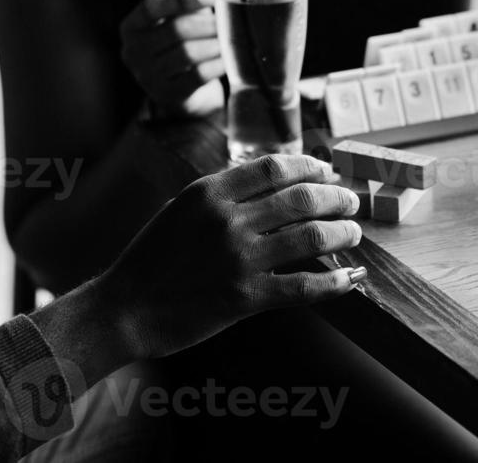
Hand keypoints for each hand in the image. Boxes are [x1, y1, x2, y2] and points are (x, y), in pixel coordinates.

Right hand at [96, 154, 365, 358]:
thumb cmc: (151, 258)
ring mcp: (239, 259)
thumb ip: (224, 192)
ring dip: (342, 233)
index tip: (329, 173)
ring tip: (354, 234)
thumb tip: (273, 181)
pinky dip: (335, 282)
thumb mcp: (182, 208)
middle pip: (302, 199)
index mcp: (210, 192)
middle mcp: (228, 220)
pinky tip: (350, 278)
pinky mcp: (245, 298)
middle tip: (351, 202)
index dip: (312, 168)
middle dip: (337, 198)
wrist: (123, 309)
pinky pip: (304, 287)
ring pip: (311, 237)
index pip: (276, 168)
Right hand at [119, 0, 224, 115]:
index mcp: (131, 27)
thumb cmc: (180, 43)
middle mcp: (133, 52)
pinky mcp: (168, 95)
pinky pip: (198, 75)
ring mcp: (148, 76)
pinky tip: (226, 58)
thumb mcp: (178, 16)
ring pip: (188, 53)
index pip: (151, 7)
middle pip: (175, 30)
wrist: (181, 90)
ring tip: (228, 39)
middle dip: (206, 23)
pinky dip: (216, 64)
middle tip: (226, 21)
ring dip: (214, 44)